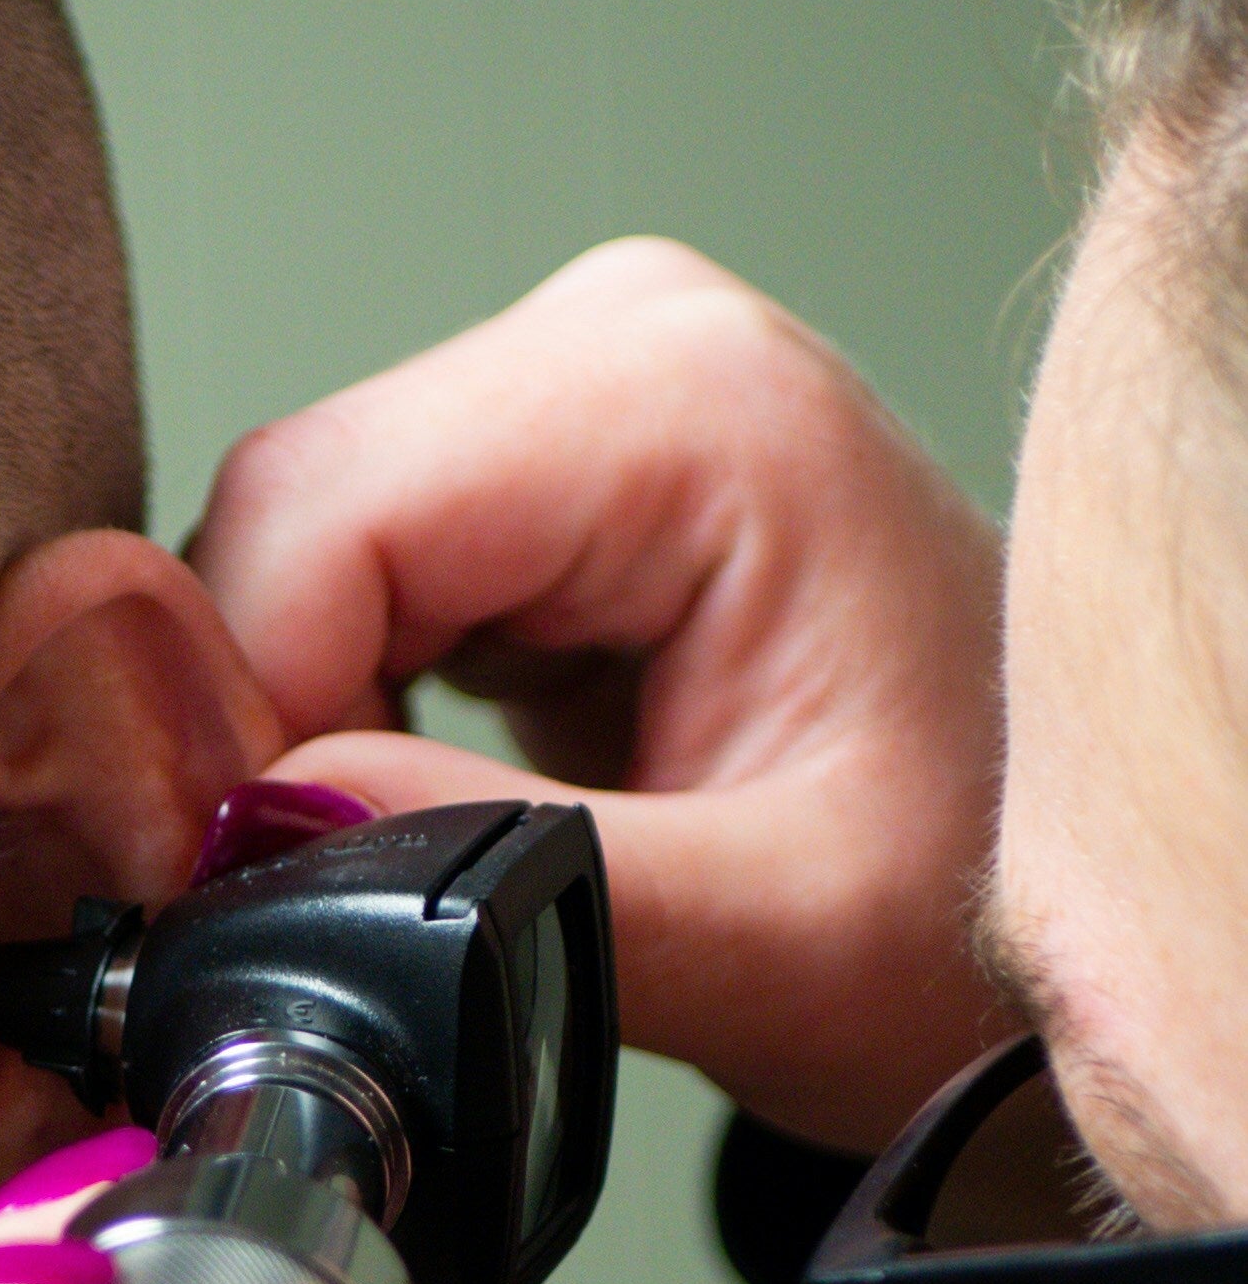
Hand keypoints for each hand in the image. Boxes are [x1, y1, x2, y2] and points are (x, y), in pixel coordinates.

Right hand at [189, 236, 1003, 1146]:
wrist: (1042, 909)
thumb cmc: (979, 904)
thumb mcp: (773, 938)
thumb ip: (506, 869)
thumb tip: (259, 824)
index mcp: (696, 404)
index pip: (321, 511)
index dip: (240, 706)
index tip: (246, 874)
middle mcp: (625, 346)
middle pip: (284, 515)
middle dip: (262, 719)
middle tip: (338, 890)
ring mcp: (574, 395)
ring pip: (284, 549)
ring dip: (294, 721)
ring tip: (416, 848)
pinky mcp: (536, 473)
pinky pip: (334, 573)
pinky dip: (331, 706)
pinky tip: (427, 790)